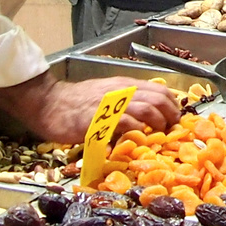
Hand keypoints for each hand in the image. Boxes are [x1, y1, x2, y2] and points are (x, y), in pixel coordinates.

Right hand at [0, 74, 181, 143]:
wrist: (48, 103)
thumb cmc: (77, 103)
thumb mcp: (107, 96)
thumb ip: (127, 102)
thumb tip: (150, 115)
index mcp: (125, 85)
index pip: (160, 91)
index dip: (173, 106)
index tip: (176, 120)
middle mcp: (120, 91)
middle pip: (157, 99)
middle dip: (170, 116)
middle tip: (171, 130)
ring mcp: (109, 104)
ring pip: (145, 108)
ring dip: (157, 123)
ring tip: (158, 135)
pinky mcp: (97, 119)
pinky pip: (123, 122)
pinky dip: (135, 131)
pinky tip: (136, 140)